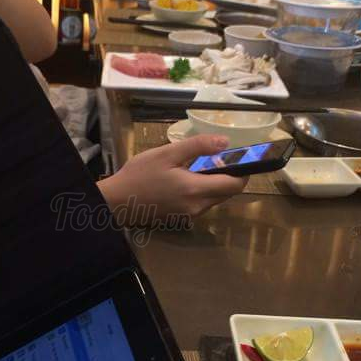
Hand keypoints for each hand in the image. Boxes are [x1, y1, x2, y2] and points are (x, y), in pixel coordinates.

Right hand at [99, 134, 248, 222]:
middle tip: (219, 158)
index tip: (242, 158)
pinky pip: (202, 204)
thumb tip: (225, 142)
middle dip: (229, 177)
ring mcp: (190, 215)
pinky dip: (203, 191)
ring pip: (215, 199)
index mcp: (196, 190)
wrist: (117, 201)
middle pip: (227, 193)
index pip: (235, 185)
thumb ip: (198, 146)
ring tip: (200, 166)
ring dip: (215, 184)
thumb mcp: (167, 153)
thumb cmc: (140, 175)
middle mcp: (198, 206)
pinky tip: (187, 179)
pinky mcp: (182, 218)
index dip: (243, 172)